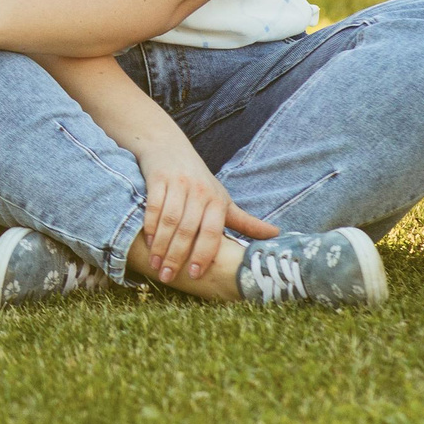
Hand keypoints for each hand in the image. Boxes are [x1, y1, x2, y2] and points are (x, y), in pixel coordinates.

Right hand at [132, 148, 277, 283]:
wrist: (168, 146)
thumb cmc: (198, 179)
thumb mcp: (222, 199)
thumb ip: (245, 221)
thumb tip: (276, 235)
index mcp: (217, 200)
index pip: (212, 232)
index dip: (203, 254)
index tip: (195, 275)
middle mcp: (199, 191)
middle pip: (187, 229)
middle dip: (177, 256)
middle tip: (168, 277)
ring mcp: (178, 184)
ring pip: (169, 220)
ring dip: (161, 245)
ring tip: (155, 266)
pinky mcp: (158, 178)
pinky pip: (153, 206)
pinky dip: (149, 226)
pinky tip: (147, 243)